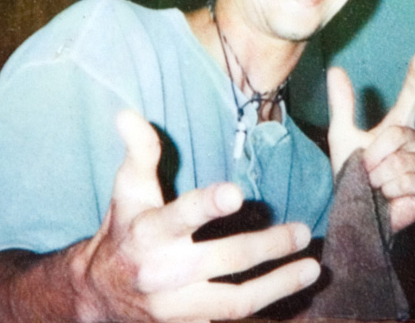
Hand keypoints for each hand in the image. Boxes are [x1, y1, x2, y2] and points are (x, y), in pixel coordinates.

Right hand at [74, 109, 320, 322]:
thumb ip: (138, 150)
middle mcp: (162, 273)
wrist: (102, 295)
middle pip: (223, 259)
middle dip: (266, 246)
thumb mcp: (128, 189)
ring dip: (278, 284)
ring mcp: (178, 307)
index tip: (236, 193)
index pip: (180, 216)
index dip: (207, 206)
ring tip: (312, 267)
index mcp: (147, 233)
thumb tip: (127, 113)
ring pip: (235, 300)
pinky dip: (267, 307)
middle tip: (301, 230)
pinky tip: (294, 291)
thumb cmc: (124, 228)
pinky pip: (234, 319)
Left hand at [326, 54, 414, 232]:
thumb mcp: (342, 135)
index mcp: (398, 125)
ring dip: (383, 175)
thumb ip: (342, 104)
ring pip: (404, 160)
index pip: (411, 96)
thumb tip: (335, 69)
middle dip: (376, 153)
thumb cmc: (352, 173)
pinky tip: (390, 194)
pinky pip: (413, 180)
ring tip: (377, 183)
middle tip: (367, 168)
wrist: (356, 208)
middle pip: (399, 134)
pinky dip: (395, 189)